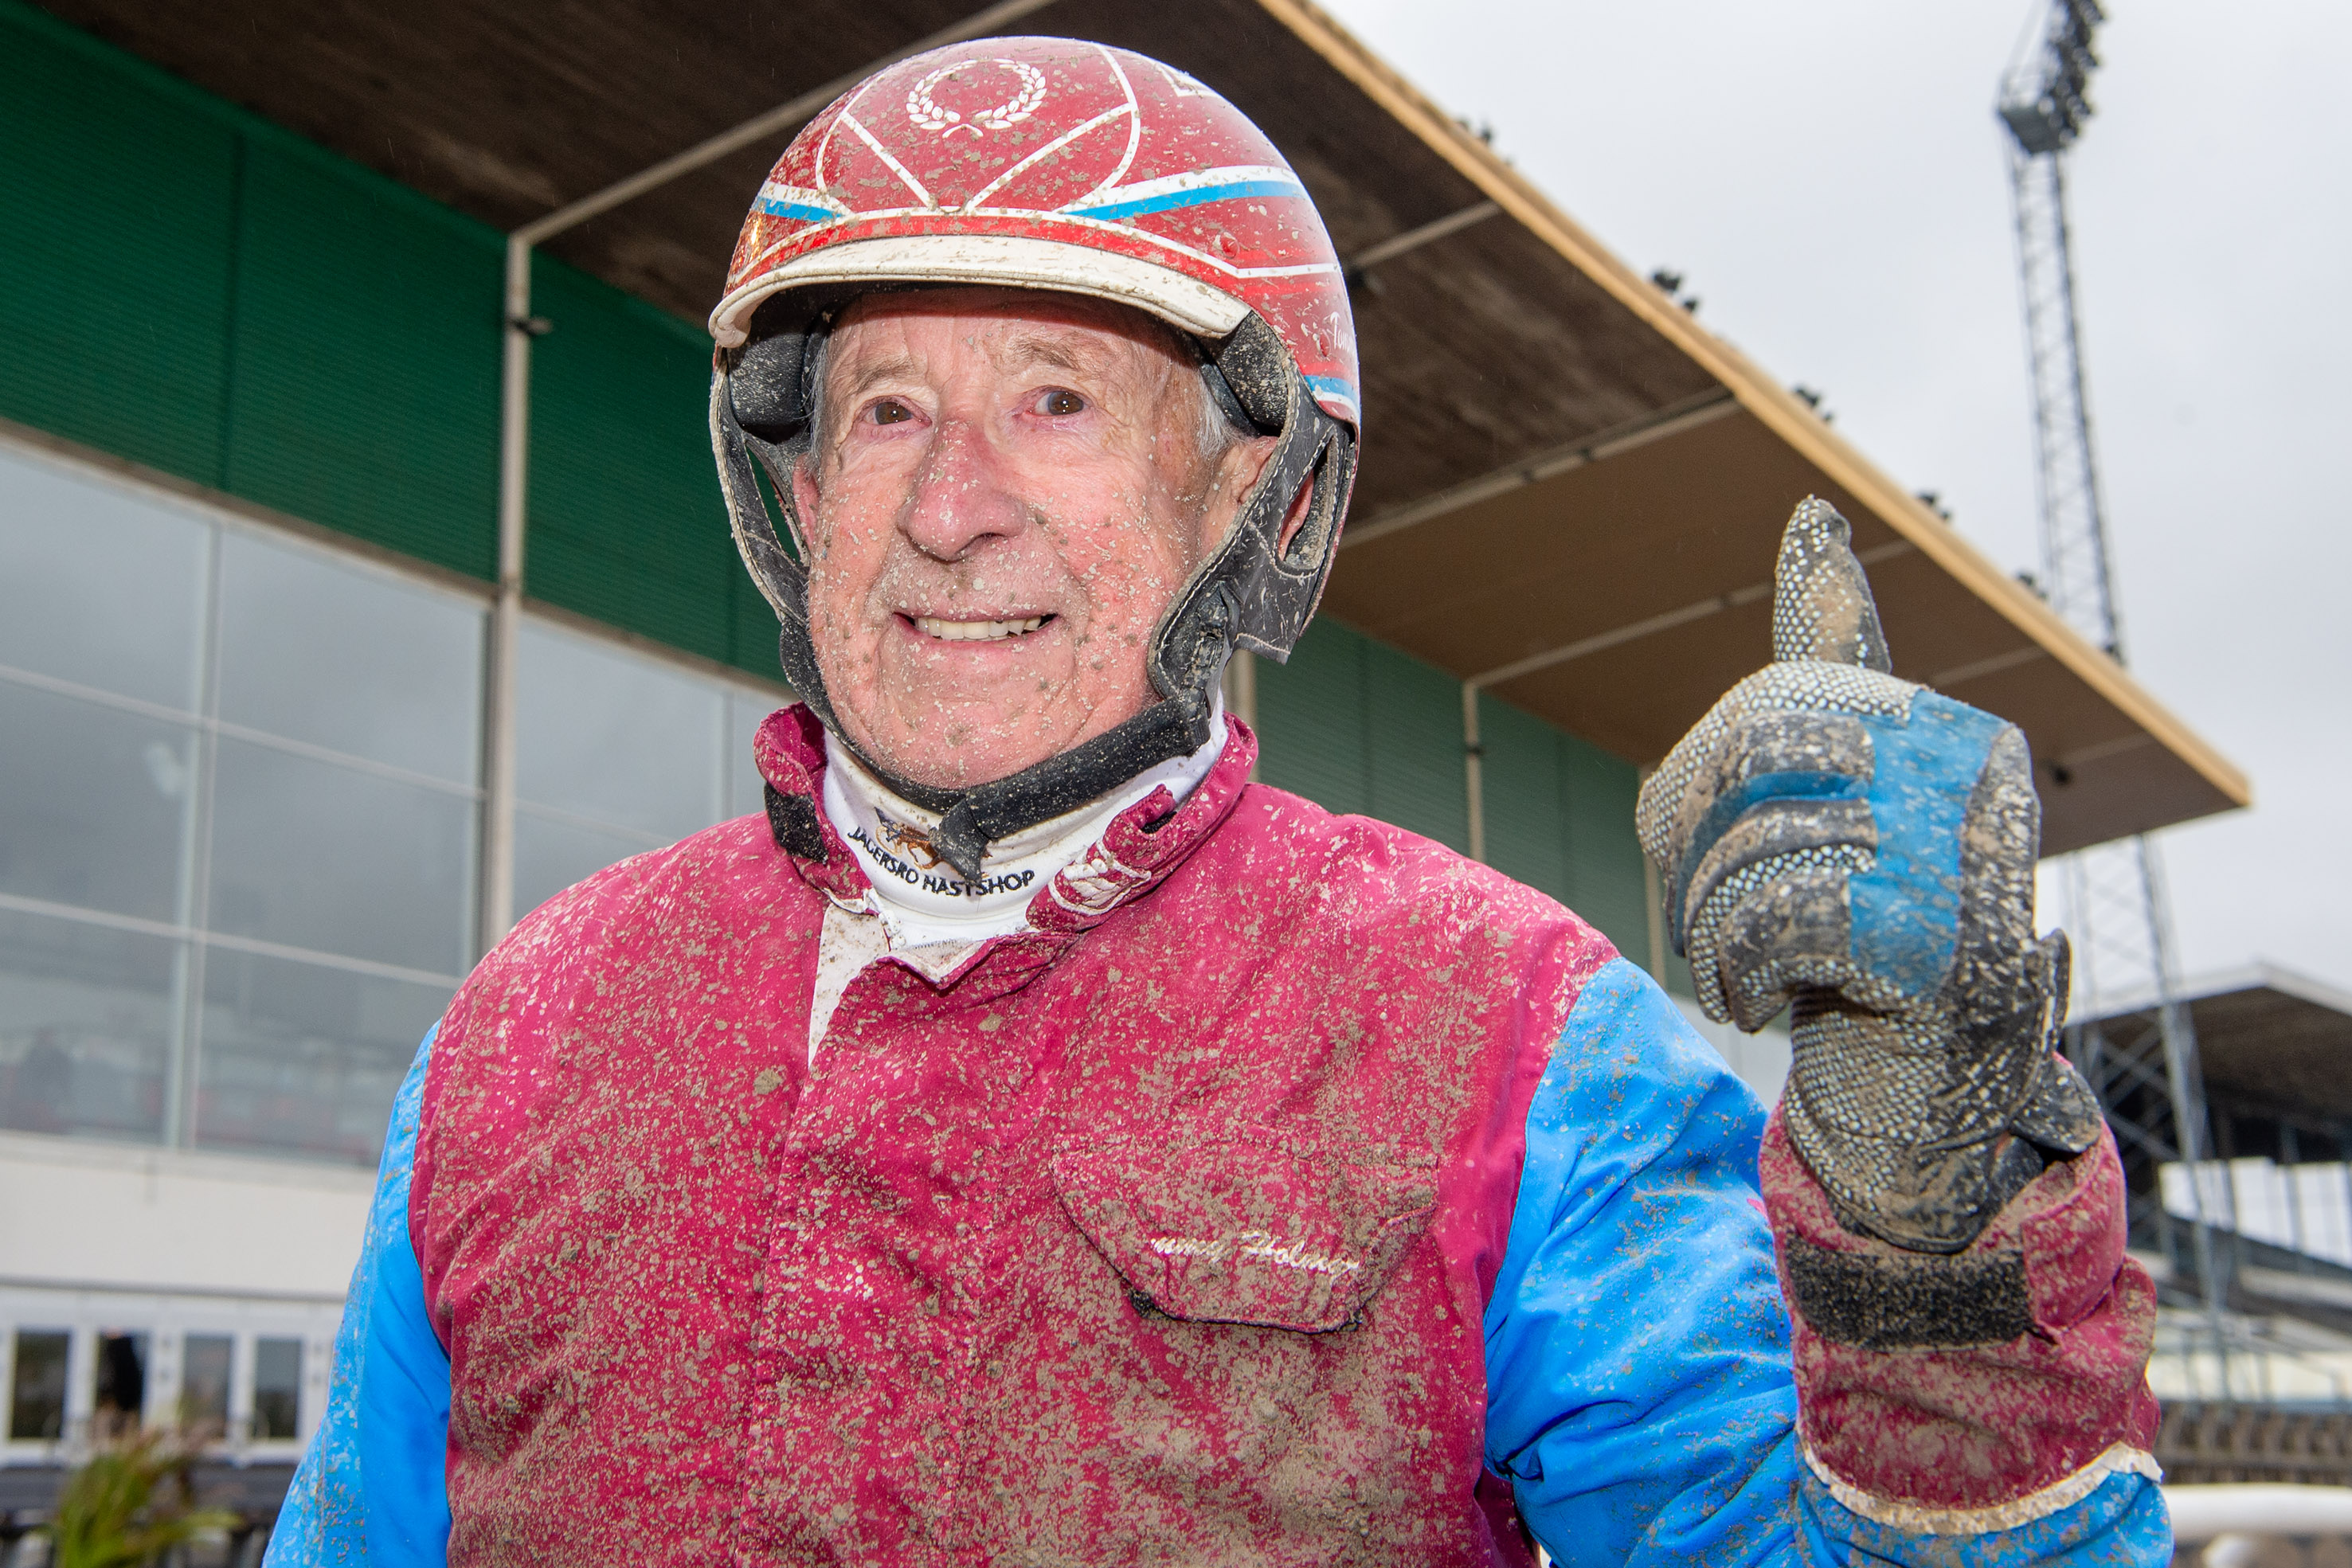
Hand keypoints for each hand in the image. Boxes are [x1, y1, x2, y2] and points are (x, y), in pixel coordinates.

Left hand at [1636, 499, 2100, 1252]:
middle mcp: (1971, 775)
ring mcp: (1966, 854)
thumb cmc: (1846, 960)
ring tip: (1752, 971)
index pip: (1827, 665)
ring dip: (1710, 925)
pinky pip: (1772, 915)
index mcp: (1943, 739)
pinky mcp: (1941, 939)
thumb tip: (1814, 518)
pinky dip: (1739, 971)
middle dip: (1688, 837)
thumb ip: (1794, 708)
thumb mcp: (1806, 822)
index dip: (1804, 620)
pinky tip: (1770, 1004)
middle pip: (1753, 742)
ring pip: (1752, 839)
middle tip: (1708, 918)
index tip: (1806, 539)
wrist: (1916, 1108)